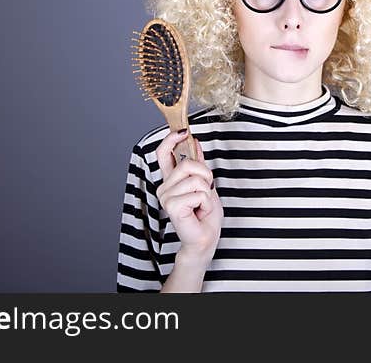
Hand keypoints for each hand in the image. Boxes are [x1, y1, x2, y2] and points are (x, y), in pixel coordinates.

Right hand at [155, 130, 222, 261]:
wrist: (205, 238)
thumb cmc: (204, 214)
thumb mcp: (205, 183)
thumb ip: (198, 164)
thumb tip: (195, 142)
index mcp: (170, 180)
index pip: (163, 153)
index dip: (171, 139)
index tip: (184, 131)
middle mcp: (164, 187)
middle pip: (188, 164)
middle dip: (205, 176)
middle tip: (205, 192)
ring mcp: (165, 197)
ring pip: (196, 179)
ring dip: (207, 192)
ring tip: (202, 205)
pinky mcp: (171, 206)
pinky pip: (198, 193)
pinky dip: (206, 203)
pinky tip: (200, 212)